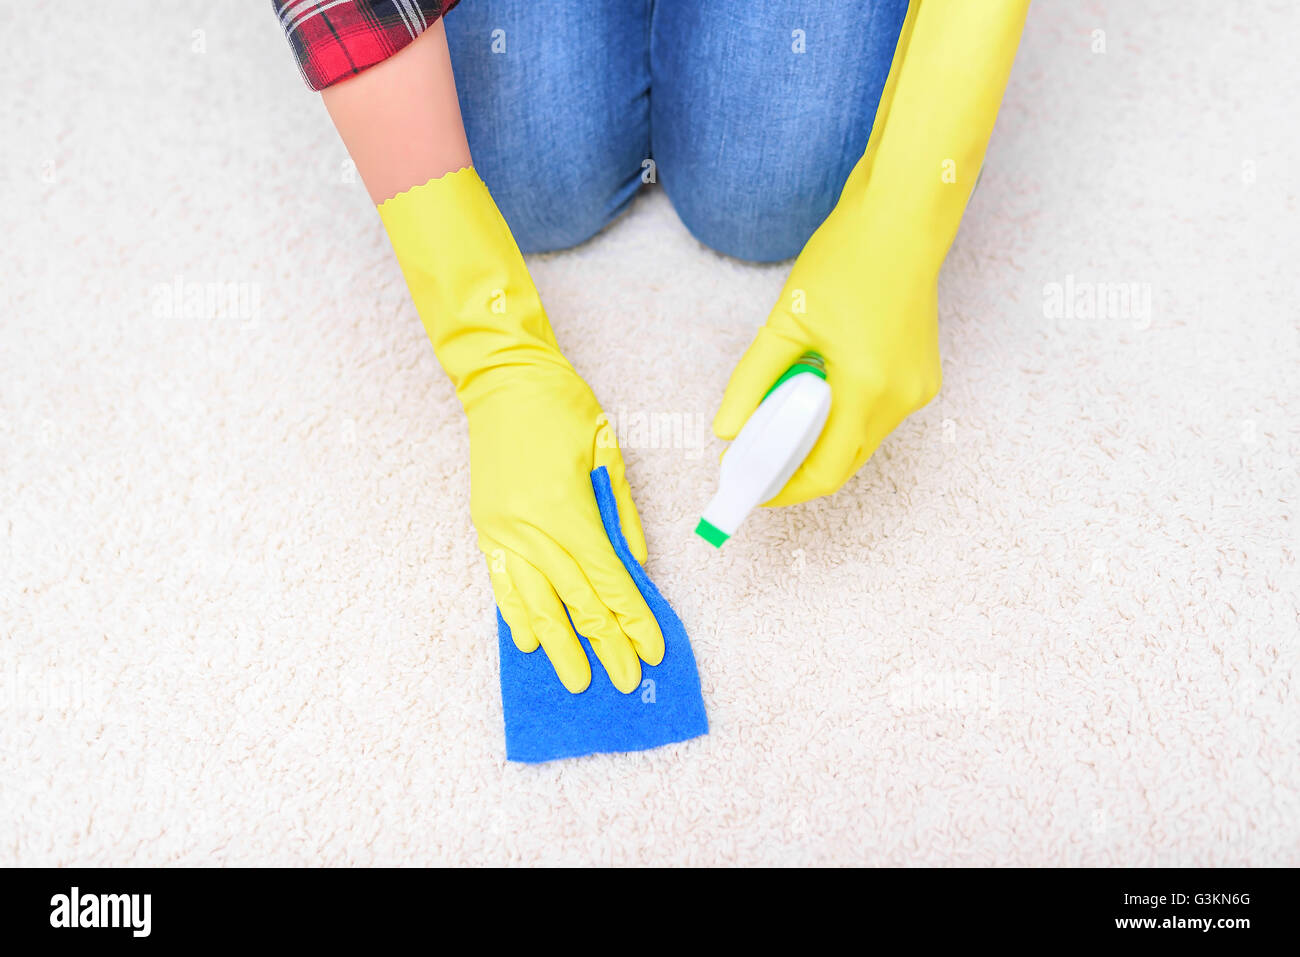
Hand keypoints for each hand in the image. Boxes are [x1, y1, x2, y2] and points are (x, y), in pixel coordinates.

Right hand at [468, 359, 663, 692]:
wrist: (504, 381)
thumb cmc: (563, 408)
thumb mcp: (607, 453)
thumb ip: (621, 514)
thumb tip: (637, 565)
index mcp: (566, 509)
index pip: (607, 580)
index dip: (631, 619)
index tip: (650, 650)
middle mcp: (530, 528)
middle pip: (574, 600)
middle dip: (603, 644)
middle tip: (622, 681)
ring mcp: (502, 531)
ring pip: (534, 602)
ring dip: (558, 646)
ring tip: (576, 681)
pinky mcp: (485, 528)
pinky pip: (501, 582)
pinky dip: (514, 614)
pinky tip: (527, 643)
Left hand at [714, 249, 940, 505]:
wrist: (903, 219)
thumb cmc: (847, 259)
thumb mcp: (786, 322)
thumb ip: (752, 380)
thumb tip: (727, 429)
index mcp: (867, 387)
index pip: (824, 472)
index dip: (784, 488)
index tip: (752, 487)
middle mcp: (901, 397)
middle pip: (843, 463)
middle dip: (798, 467)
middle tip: (755, 454)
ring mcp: (918, 389)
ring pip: (860, 441)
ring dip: (819, 438)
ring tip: (782, 408)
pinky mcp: (922, 377)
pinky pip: (875, 416)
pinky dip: (842, 415)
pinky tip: (817, 386)